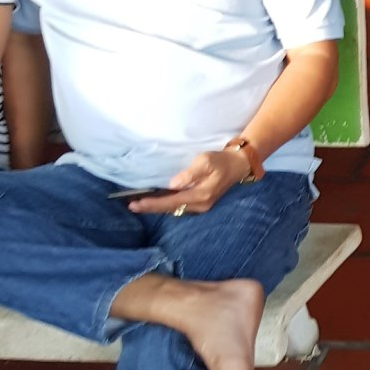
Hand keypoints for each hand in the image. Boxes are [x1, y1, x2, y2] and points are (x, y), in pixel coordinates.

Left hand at [129, 150, 247, 217]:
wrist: (238, 165)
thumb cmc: (221, 160)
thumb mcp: (205, 161)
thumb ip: (190, 173)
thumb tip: (173, 184)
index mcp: (201, 195)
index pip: (171, 201)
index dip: (153, 203)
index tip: (136, 203)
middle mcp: (200, 205)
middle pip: (170, 209)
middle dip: (150, 208)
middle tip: (131, 205)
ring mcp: (200, 206)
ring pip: (174, 209)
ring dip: (156, 207)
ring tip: (139, 204)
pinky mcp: (200, 203)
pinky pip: (178, 206)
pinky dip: (165, 205)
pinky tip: (155, 201)